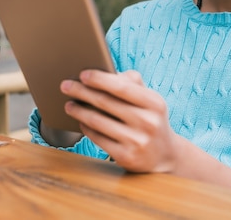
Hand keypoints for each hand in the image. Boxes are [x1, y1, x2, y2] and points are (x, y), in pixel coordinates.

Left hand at [61, 69, 180, 172]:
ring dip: (78, 110)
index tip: (82, 74)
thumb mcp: (149, 100)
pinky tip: (80, 121)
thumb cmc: (150, 119)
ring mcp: (137, 141)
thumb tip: (103, 73)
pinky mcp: (126, 157)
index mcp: (154, 103)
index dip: (99, 79)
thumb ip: (131, 83)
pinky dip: (86, 127)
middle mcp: (147, 122)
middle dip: (81, 92)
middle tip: (65, 85)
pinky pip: (98, 138)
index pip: (121, 87)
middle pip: (105, 102)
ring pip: (97, 121)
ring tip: (69, 104)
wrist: (165, 156)